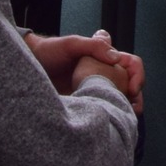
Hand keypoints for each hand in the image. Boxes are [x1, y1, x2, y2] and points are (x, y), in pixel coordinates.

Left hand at [29, 30, 145, 111]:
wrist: (28, 68)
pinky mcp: (86, 102)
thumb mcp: (72, 44)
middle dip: (135, 97)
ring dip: (124, 107)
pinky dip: (109, 115)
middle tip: (133, 109)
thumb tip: (116, 58)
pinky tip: (107, 120)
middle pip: (130, 85)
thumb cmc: (50, 52)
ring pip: (119, 99)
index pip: (131, 64)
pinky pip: (103, 109)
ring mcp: (95, 88)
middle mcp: (103, 72)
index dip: (137, 75)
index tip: (133, 87)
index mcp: (104, 56)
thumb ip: (94, 46)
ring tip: (122, 117)